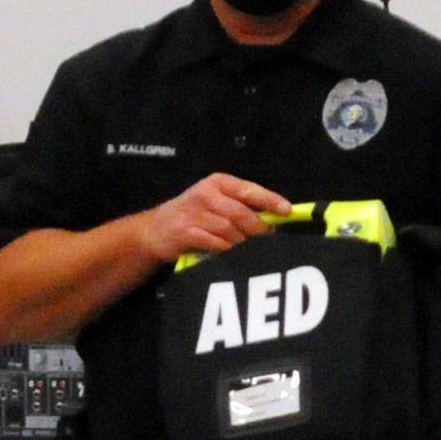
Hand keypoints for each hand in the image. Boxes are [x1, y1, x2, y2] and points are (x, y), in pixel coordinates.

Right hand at [138, 172, 290, 262]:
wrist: (154, 230)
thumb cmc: (192, 215)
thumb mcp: (213, 202)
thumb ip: (239, 206)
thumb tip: (274, 220)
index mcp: (217, 182)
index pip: (248, 189)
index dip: (269, 200)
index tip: (287, 211)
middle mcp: (206, 194)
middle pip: (241, 212)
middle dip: (258, 229)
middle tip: (267, 242)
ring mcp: (194, 213)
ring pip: (229, 229)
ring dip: (244, 243)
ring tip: (252, 252)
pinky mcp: (185, 232)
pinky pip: (214, 243)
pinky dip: (227, 251)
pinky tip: (233, 257)